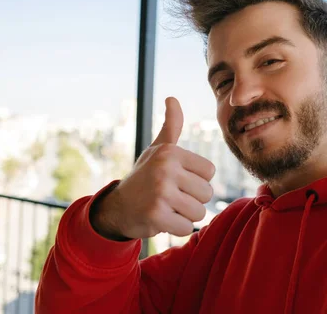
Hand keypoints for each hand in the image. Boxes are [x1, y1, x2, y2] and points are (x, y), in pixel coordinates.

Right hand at [92, 97, 214, 239]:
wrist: (117, 207)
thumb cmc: (145, 176)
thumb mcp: (157, 149)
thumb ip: (171, 126)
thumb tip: (172, 98)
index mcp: (171, 152)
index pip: (209, 172)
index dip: (197, 180)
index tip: (178, 180)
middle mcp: (165, 169)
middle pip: (207, 193)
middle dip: (192, 200)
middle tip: (171, 197)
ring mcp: (160, 192)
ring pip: (199, 212)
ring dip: (185, 215)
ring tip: (167, 208)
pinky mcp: (156, 216)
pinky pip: (185, 228)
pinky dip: (176, 228)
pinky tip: (161, 220)